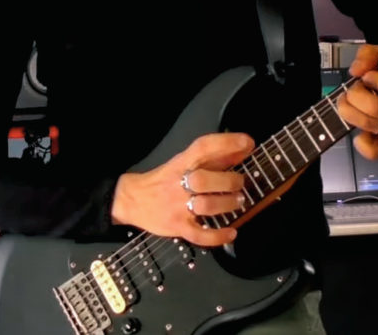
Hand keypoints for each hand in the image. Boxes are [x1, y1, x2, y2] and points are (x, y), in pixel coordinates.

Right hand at [110, 133, 252, 246]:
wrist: (132, 200)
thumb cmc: (162, 180)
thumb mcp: (183, 164)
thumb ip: (212, 159)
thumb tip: (242, 150)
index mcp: (180, 164)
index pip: (202, 147)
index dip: (226, 142)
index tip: (246, 142)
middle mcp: (178, 183)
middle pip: (205, 180)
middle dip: (229, 181)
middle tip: (239, 183)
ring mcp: (177, 207)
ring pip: (206, 206)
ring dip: (228, 204)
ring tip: (237, 202)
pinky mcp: (177, 226)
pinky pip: (199, 235)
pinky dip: (218, 236)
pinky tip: (231, 233)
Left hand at [337, 44, 377, 159]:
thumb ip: (369, 55)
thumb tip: (357, 70)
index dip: (371, 80)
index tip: (369, 77)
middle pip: (374, 109)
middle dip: (355, 95)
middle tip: (353, 90)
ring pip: (369, 126)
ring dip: (350, 112)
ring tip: (351, 103)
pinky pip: (373, 151)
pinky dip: (361, 142)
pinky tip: (359, 130)